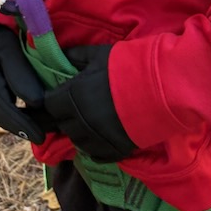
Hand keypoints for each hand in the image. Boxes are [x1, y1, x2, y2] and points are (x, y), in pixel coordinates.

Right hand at [0, 25, 52, 143]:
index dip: (24, 126)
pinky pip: (4, 115)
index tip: (41, 136)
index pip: (6, 112)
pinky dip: (18, 121)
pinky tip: (32, 123)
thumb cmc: (1, 43)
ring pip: (4, 120)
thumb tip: (37, 102)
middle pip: (5, 120)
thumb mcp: (11, 53)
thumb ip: (22, 76)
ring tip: (42, 133)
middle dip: (25, 130)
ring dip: (22, 128)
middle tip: (46, 137)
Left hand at [44, 45, 136, 162]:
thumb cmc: (127, 66)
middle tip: (75, 107)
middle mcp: (80, 121)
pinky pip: (95, 155)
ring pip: (77, 141)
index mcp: (73, 96)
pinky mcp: (114, 150)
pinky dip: (95, 147)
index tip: (55, 98)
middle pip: (62, 124)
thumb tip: (61, 55)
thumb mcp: (99, 55)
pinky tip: (101, 137)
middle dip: (65, 116)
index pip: (48, 106)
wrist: (161, 87)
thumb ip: (76, 56)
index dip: (51, 102)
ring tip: (90, 122)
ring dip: (79, 132)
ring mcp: (97, 139)